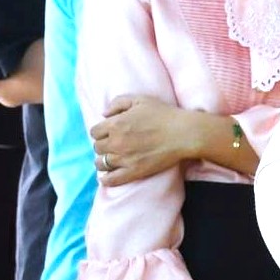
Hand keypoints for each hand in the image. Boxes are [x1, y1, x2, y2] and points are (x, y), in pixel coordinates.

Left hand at [91, 95, 206, 185]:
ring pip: (101, 163)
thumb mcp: (140, 100)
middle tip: (114, 145)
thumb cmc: (165, 114)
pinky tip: (106, 177)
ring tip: (111, 160)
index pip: (94, 132)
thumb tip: (104, 114)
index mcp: (115, 124)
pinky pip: (112, 179)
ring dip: (104, 161)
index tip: (109, 133)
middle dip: (104, 145)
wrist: (185, 133)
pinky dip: (106, 179)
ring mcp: (125, 158)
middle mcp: (116, 142)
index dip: (101, 132)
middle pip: (97, 147)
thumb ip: (118, 103)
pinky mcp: (135, 171)